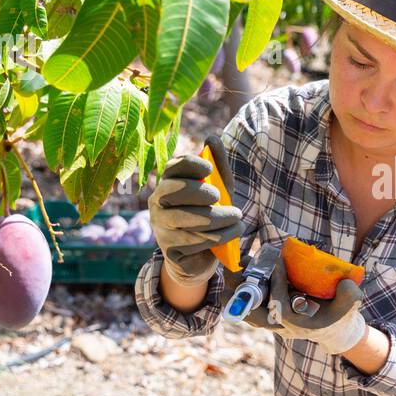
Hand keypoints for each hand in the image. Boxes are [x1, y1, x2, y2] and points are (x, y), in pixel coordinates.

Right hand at [148, 145, 243, 286]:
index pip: (174, 166)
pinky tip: (233, 232)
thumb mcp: (218, 190)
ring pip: (190, 218)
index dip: (190, 164)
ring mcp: (160, 226)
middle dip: (202, 192)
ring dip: (219, 218)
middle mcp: (158, 202)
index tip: (209, 168)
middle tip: (220, 197)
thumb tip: (212, 138)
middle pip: (177, 190)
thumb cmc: (208, 214)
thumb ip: (218, 167)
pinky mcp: (169, 248)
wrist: (199, 256)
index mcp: (168, 182)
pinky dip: (220, 236)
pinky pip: (196, 240)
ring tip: (237, 218)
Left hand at [242, 258, 366, 354]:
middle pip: (253, 314)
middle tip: (236, 270)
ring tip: (233, 266)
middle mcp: (279, 325)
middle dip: (242, 293)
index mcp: (297, 325)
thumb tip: (345, 283)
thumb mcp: (350, 306)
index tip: (277, 263)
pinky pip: (247, 302)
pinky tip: (241, 267)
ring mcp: (271, 320)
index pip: (281, 307)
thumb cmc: (339, 316)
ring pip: (245, 309)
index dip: (277, 285)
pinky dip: (241, 288)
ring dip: (237, 290)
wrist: (331, 329)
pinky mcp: (267, 311)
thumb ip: (349, 296)